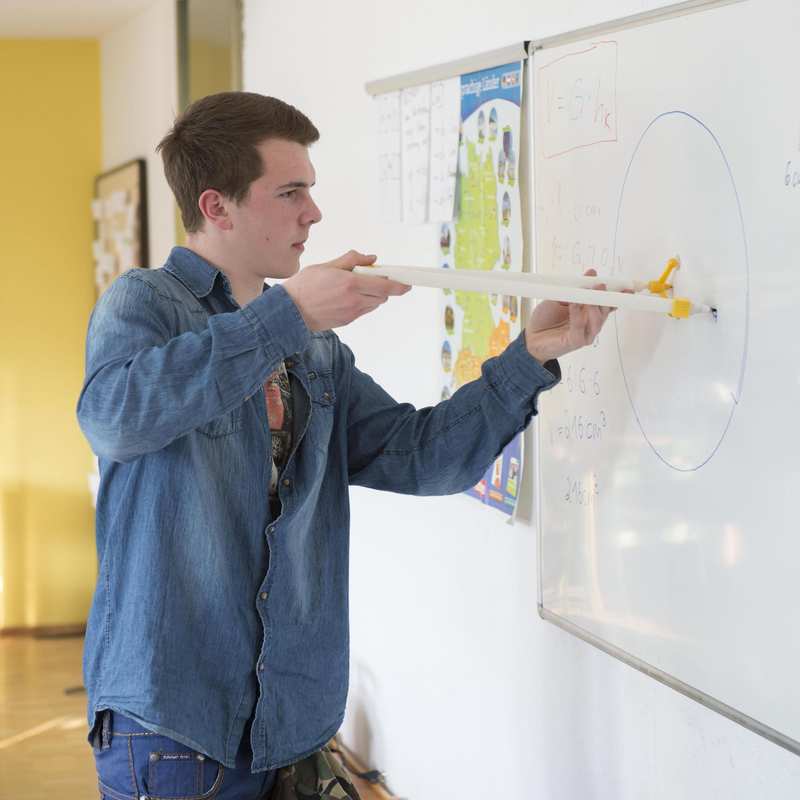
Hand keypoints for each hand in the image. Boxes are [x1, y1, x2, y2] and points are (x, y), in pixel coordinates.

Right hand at [282, 250, 410, 331]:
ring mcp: (352, 313)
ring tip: (356, 287)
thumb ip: (352, 260)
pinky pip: (363, 310)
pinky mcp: (347, 321)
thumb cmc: (304, 286)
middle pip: (383, 295)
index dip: (400, 285)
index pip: (385, 286)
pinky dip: (363, 302)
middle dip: (384, 287)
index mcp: (351, 283)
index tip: (408, 284)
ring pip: (374, 304)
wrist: (290, 311)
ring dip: (373, 295)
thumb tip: (371, 258)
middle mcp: (354, 300)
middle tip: (374, 278)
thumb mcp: (327, 266)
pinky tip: (348, 296)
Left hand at [524, 269, 612, 362]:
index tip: (625, 288)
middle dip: (605, 298)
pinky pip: (579, 328)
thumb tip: (591, 273)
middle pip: (605, 311)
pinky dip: (577, 315)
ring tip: (589, 295)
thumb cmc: (545, 319)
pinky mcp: (574, 342)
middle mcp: (590, 324)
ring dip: (593, 307)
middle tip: (601, 286)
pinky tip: (573, 304)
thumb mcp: (560, 297)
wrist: (530, 337)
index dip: (618, 296)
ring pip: (596, 321)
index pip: (608, 304)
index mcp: (589, 313)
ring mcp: (584, 334)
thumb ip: (575, 287)